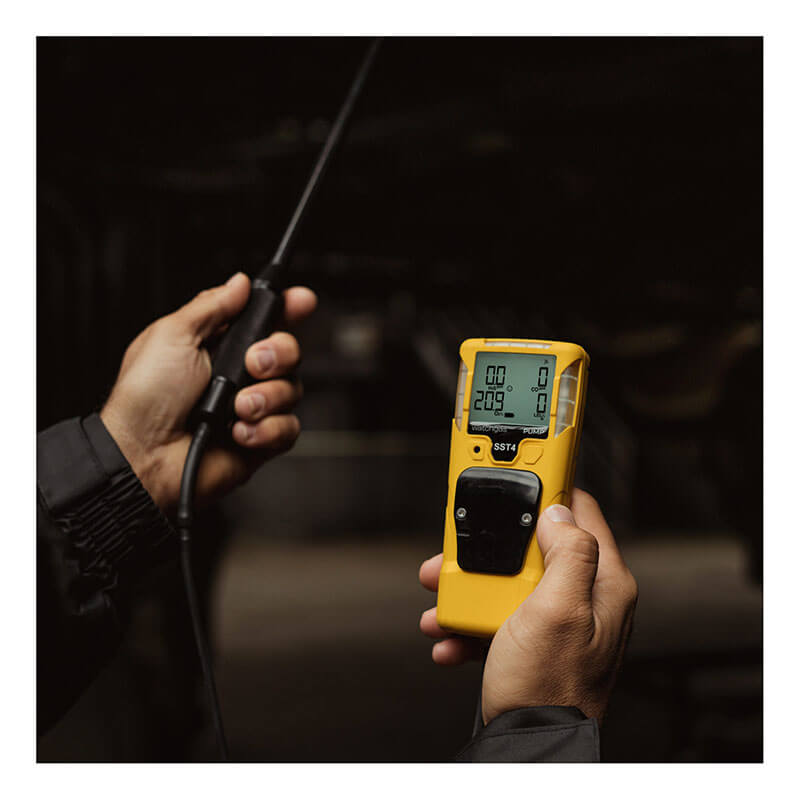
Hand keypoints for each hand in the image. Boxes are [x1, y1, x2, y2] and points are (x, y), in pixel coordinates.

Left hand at [100, 272, 316, 513]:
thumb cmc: (145, 398)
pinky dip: (266, 429)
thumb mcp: (171, 335)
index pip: (264, 318)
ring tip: (236, 407)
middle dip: (278, 353)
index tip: (302, 300)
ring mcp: (253, 407)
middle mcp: (240, 374)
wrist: (145, 454)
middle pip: (289, 350)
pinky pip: (289, 427)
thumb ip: (211, 306)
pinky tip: (238, 432)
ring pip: (293, 389)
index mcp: (218, 344)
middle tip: (252, 362)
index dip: (289, 307)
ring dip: (266, 397)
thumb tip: (238, 283)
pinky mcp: (262, 439)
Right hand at [418, 489, 637, 723]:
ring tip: (439, 602)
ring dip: (467, 590)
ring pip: (506, 583)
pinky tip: (450, 637)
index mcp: (602, 583)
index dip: (548, 489)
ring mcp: (556, 621)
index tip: (519, 474)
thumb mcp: (558, 610)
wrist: (528, 748)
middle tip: (456, 551)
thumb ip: (568, 553)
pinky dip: (469, 624)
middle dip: (488, 549)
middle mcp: (582, 598)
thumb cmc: (548, 687)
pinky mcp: (532, 642)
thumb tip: (558, 512)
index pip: (581, 512)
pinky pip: (497, 617)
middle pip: (531, 547)